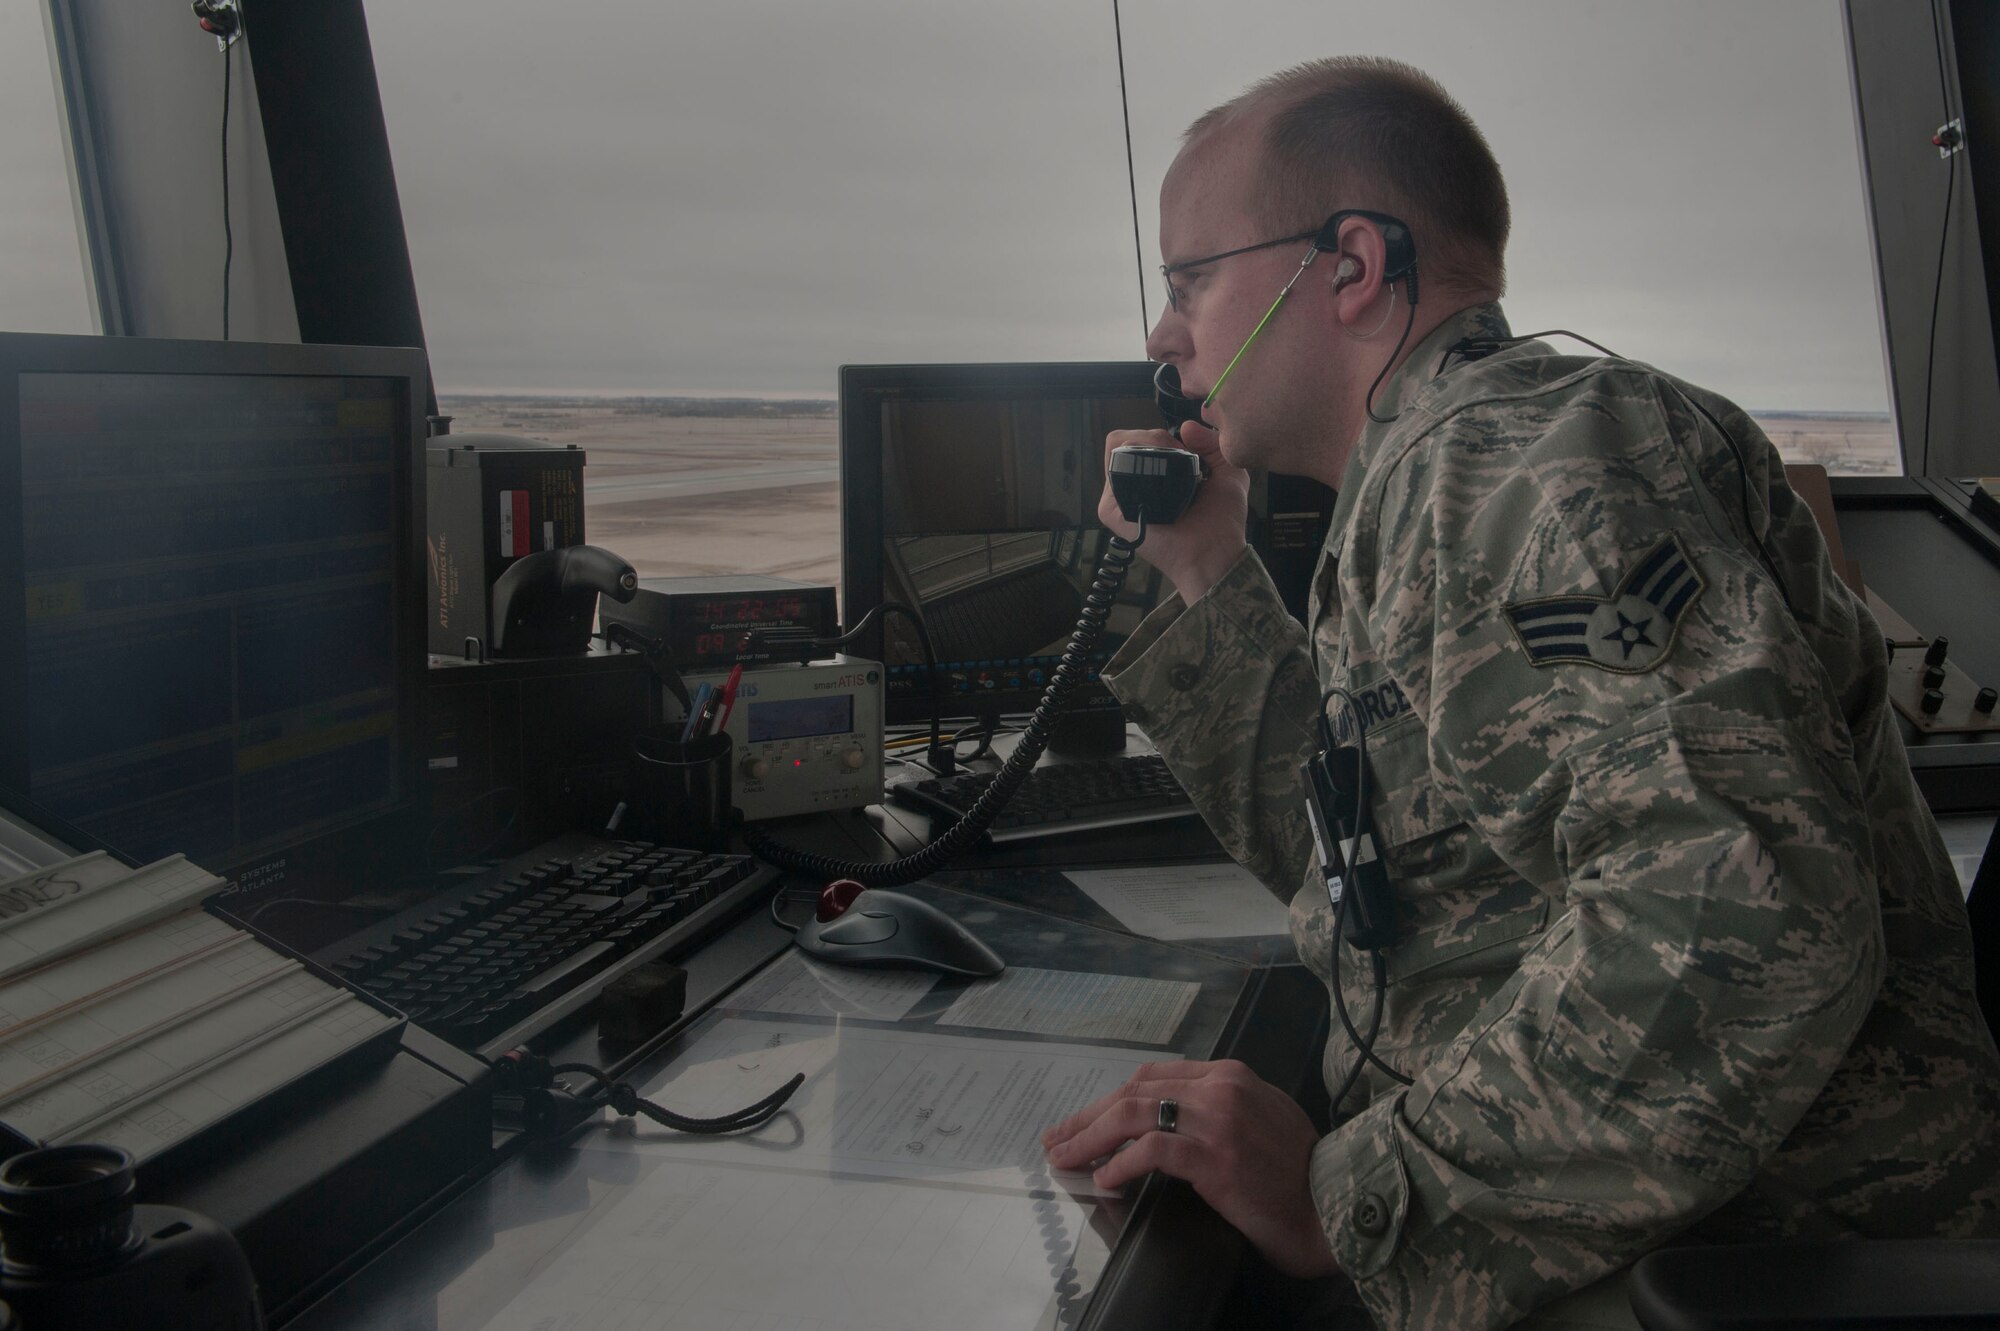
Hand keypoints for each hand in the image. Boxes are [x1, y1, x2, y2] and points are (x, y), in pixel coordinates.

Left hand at [1041, 1060, 1338, 1279]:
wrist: (1334, 1207)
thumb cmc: (1299, 1173)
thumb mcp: (1261, 1119)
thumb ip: (1219, 1108)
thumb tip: (1166, 1122)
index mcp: (1230, 1075)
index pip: (1152, 1077)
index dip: (1110, 1099)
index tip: (1084, 1120)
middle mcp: (1222, 1088)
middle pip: (1134, 1092)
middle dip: (1088, 1116)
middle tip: (1058, 1138)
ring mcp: (1218, 1120)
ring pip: (1133, 1116)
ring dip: (1090, 1138)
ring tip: (1066, 1158)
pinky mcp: (1215, 1157)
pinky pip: (1152, 1151)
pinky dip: (1121, 1163)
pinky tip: (1106, 1179)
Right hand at [1098, 422, 1249, 604]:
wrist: (1214, 553)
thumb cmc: (1221, 520)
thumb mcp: (1226, 472)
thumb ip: (1211, 443)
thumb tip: (1185, 426)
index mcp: (1155, 477)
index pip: (1142, 440)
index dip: (1161, 435)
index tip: (1185, 446)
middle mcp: (1134, 485)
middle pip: (1127, 440)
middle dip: (1154, 436)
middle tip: (1178, 454)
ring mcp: (1119, 498)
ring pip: (1117, 450)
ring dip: (1144, 445)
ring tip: (1168, 464)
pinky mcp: (1111, 511)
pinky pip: (1111, 473)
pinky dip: (1131, 463)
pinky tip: (1155, 475)